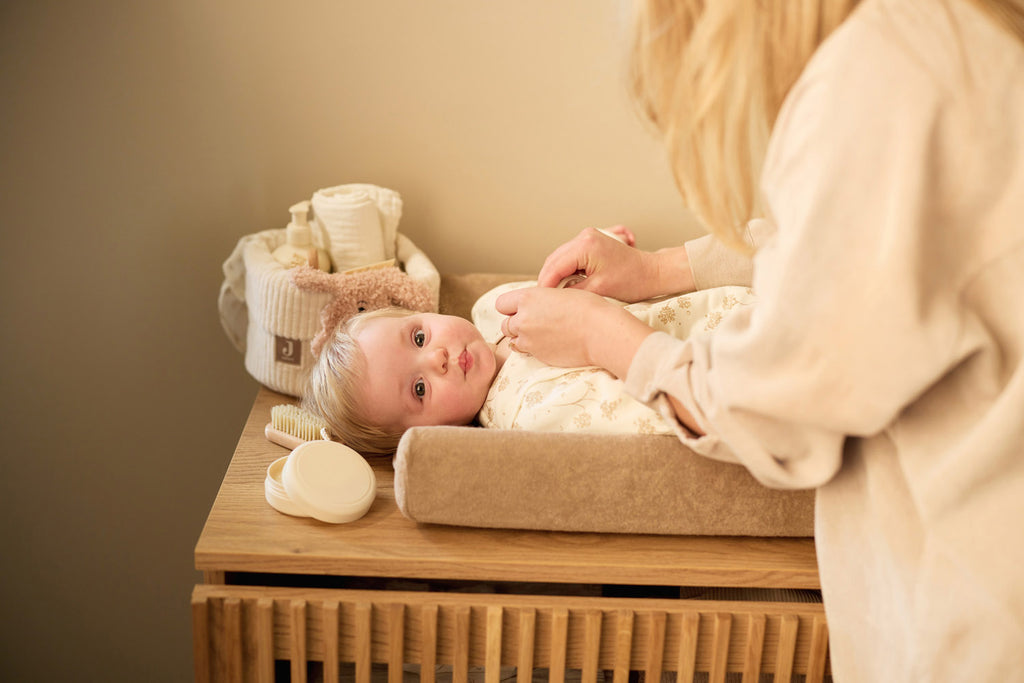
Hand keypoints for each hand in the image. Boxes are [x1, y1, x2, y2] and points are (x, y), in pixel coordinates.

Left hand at [494, 286, 651, 377]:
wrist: (600, 332)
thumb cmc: (588, 308)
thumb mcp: (560, 293)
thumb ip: (540, 299)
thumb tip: (534, 305)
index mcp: (528, 298)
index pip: (502, 303)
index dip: (511, 306)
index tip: (523, 308)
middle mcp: (523, 319)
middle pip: (505, 324)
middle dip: (516, 323)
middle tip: (535, 322)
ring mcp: (528, 339)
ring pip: (512, 340)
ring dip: (522, 337)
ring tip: (541, 333)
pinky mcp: (537, 355)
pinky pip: (525, 351)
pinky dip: (531, 348)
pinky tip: (548, 343)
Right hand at [537, 227, 693, 301]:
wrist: (652, 272)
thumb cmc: (632, 281)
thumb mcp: (598, 290)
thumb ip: (573, 292)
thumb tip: (554, 298)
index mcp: (585, 245)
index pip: (555, 266)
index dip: (545, 285)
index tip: (540, 303)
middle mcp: (584, 236)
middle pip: (554, 260)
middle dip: (547, 280)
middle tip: (542, 301)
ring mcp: (587, 237)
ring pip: (559, 258)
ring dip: (554, 275)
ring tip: (551, 295)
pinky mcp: (590, 242)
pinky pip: (569, 257)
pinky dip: (564, 270)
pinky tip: (562, 285)